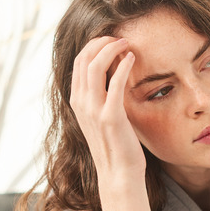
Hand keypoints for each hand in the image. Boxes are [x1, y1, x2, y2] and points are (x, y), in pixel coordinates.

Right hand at [70, 36, 143, 179]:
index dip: (93, 45)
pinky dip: (123, 66)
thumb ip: (102, 95)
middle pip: (84, 59)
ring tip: (126, 43)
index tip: (110, 40)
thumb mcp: (102, 116)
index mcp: (77, 101)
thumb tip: (113, 72)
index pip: (78, 62)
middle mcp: (81, 103)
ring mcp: (94, 110)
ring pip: (95, 66)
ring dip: (111, 48)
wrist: (119, 172)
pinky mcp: (110, 117)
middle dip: (101, 42)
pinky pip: (114, 83)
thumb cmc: (115, 144)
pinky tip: (132, 58)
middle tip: (119, 37)